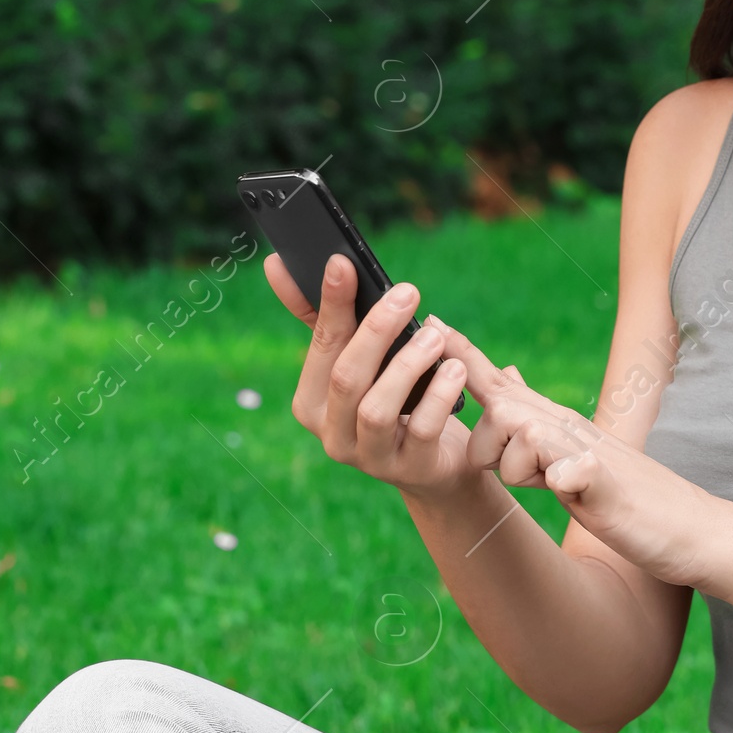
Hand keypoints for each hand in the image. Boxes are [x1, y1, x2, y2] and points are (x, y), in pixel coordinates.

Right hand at [265, 252, 473, 500]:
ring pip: (376, 408)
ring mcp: (368, 457)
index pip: (321, 347)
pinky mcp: (408, 469)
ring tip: (436, 335)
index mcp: (312, 401)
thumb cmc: (395, 399)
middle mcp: (332, 433)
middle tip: (407, 293)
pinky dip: (438, 395)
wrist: (436, 462)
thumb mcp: (363, 360)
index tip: (343, 263)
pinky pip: (420, 429)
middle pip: (346, 377)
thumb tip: (277, 264)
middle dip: (376, 331)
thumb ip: (328, 317)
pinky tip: (455, 369)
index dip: (331, 304)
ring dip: (407, 365)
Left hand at [439, 323, 721, 585]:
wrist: (694, 529)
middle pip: (501, 408)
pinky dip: (561, 478)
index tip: (432, 322)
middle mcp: (571, 430)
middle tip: (524, 475)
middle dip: (487, 445)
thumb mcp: (576, 455)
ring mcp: (590, 453)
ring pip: (524, 434)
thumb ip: (538, 423)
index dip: (465, 356)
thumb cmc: (632, 498)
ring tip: (553, 487)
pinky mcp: (606, 483)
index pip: (502, 385)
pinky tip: (568, 488)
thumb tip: (506, 382)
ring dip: (519, 466)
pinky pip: (569, 470)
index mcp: (558, 427)